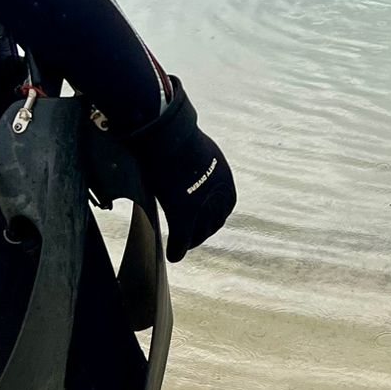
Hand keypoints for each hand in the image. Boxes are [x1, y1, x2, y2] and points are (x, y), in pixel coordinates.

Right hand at [125, 77, 237, 261]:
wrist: (166, 135)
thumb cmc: (175, 135)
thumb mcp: (195, 149)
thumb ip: (196, 161)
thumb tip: (184, 154)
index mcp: (224, 177)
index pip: (224, 206)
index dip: (213, 217)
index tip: (203, 223)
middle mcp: (219, 193)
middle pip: (214, 221)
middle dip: (204, 231)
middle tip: (192, 238)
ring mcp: (203, 205)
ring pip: (200, 232)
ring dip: (192, 240)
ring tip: (182, 245)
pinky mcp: (185, 215)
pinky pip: (184, 239)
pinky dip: (178, 249)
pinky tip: (173, 255)